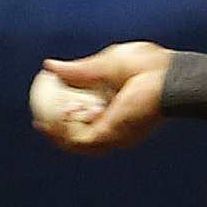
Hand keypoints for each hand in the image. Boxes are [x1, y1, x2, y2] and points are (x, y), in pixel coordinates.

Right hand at [37, 41, 173, 154]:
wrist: (166, 75)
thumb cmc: (148, 65)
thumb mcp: (106, 64)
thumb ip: (80, 69)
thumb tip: (51, 66)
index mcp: (119, 108)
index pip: (91, 120)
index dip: (68, 118)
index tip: (47, 110)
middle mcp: (118, 125)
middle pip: (82, 137)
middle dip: (59, 133)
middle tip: (41, 123)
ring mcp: (114, 133)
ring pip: (78, 142)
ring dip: (58, 133)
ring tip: (43, 123)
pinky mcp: (109, 135)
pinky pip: (78, 140)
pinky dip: (62, 133)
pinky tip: (50, 122)